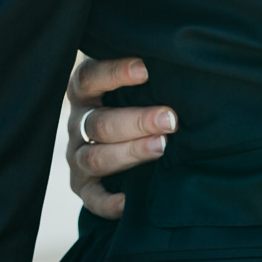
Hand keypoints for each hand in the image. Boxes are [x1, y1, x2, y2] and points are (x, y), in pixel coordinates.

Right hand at [65, 54, 174, 218]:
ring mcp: (77, 155)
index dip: (114, 73)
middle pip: (99, 122)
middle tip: (170, 119)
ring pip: (96, 157)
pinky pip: (90, 197)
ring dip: (129, 152)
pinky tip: (127, 202)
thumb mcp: (135, 80)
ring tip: (161, 147)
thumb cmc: (136, 96)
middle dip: (137, 121)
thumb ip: (148, 71)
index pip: (89, 77)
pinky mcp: (83, 185)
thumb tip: (183, 58)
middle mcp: (79, 122)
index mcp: (86, 90)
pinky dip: (106, 203)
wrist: (117, 134)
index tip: (145, 70)